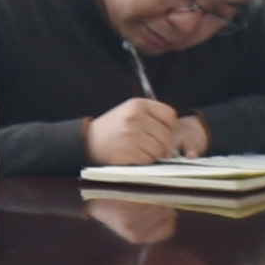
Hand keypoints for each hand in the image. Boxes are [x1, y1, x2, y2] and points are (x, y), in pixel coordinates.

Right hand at [82, 98, 202, 165]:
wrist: (88, 140)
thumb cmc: (113, 128)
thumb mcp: (130, 112)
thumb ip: (152, 117)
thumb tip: (175, 134)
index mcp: (138, 104)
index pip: (170, 115)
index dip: (170, 126)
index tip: (163, 132)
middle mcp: (135, 117)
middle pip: (167, 135)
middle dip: (163, 144)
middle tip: (152, 145)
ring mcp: (131, 135)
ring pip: (159, 149)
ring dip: (154, 154)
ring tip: (141, 150)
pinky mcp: (128, 151)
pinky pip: (149, 159)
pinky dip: (145, 161)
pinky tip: (134, 155)